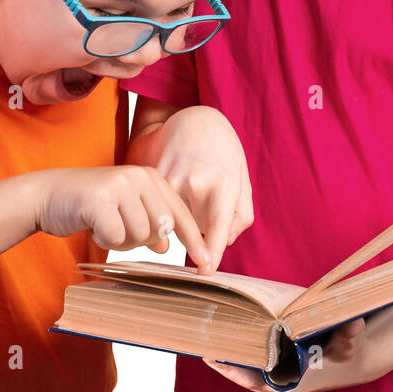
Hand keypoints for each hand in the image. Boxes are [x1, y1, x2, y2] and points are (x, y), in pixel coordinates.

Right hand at [32, 165, 211, 269]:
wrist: (47, 194)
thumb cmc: (89, 205)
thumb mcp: (125, 209)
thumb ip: (148, 223)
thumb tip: (167, 246)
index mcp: (150, 177)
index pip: (180, 214)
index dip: (194, 241)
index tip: (207, 265)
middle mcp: (138, 176)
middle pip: (160, 229)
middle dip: (140, 239)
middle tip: (117, 229)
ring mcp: (119, 186)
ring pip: (138, 235)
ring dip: (120, 240)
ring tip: (103, 224)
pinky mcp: (100, 199)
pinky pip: (116, 237)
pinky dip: (104, 239)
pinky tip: (91, 225)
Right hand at [154, 106, 253, 271]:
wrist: (194, 119)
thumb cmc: (222, 152)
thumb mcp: (242, 179)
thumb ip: (241, 214)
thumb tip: (226, 242)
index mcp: (223, 182)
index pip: (218, 226)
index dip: (213, 252)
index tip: (207, 272)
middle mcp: (196, 181)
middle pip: (193, 229)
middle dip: (196, 234)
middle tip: (199, 224)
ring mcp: (171, 176)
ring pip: (171, 220)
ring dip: (177, 222)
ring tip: (185, 203)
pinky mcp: (151, 173)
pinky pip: (154, 206)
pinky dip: (160, 211)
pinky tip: (167, 199)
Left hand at [202, 318, 367, 391]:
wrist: (352, 359)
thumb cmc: (346, 350)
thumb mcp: (349, 341)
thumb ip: (349, 334)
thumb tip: (352, 322)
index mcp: (290, 384)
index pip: (251, 379)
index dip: (230, 367)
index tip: (212, 354)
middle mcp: (276, 386)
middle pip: (239, 372)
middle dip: (220, 355)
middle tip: (200, 335)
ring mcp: (271, 380)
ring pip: (239, 367)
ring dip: (223, 351)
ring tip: (203, 330)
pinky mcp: (269, 370)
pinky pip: (244, 362)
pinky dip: (232, 349)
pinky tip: (219, 331)